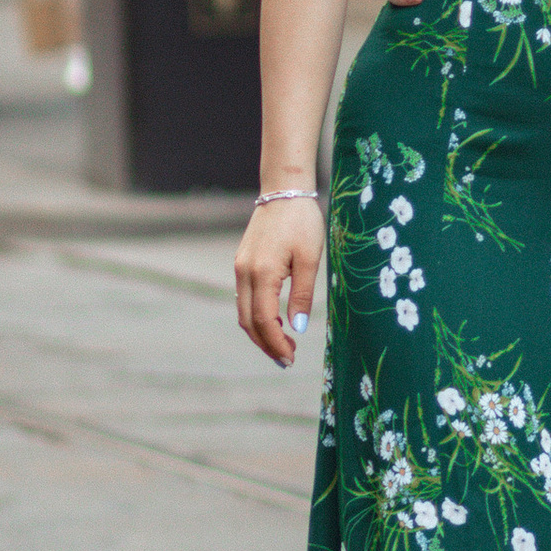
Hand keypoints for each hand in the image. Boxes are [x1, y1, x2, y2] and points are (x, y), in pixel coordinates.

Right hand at [235, 195, 326, 366]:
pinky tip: (274, 320)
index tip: (291, 358)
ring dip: (260, 332)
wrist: (284, 190)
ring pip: (243, 311)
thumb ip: (302, 294)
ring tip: (283, 345)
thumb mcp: (310, 258)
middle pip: (248, 321)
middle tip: (288, 359)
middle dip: (266, 344)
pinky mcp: (242, 262)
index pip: (264, 320)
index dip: (275, 343)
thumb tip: (297, 328)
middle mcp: (244, 273)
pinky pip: (245, 297)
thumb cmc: (302, 221)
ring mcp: (240, 267)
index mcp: (262, 273)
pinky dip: (256, 315)